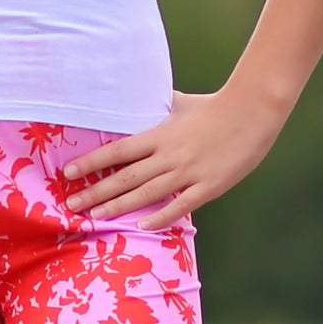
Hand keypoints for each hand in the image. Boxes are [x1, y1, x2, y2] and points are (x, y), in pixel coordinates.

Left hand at [62, 87, 284, 229]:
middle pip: (125, 177)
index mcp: (160, 134)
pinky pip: (180, 204)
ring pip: (146, 193)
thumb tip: (141, 97)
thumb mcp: (182, 103)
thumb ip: (159, 107)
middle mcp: (169, 155)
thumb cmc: (216, 106)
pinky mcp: (208, 186)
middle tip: (71, 205)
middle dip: (95, 192)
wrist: (253, 110)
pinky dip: (160, 216)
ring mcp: (188, 172)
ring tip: (94, 218)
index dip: (92, 162)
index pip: (118, 150)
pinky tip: (142, 226)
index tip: (69, 173)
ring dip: (118, 207)